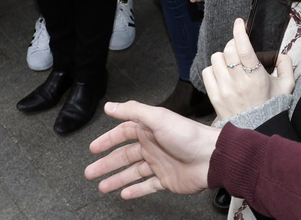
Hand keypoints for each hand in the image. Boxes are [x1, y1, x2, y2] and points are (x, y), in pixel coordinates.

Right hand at [85, 101, 219, 198]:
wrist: (210, 157)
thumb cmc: (186, 135)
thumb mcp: (157, 117)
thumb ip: (133, 111)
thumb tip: (109, 106)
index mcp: (149, 129)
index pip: (123, 133)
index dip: (107, 140)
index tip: (92, 148)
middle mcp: (152, 146)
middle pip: (123, 156)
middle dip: (106, 164)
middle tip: (89, 173)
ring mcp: (159, 164)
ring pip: (132, 172)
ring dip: (116, 179)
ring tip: (101, 187)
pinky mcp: (167, 180)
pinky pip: (147, 186)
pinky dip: (136, 190)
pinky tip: (124, 195)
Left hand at [202, 18, 293, 120]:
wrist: (256, 131)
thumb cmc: (271, 106)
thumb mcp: (287, 85)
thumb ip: (286, 65)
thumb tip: (279, 53)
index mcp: (257, 77)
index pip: (243, 48)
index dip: (240, 31)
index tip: (239, 22)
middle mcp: (239, 83)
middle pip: (228, 49)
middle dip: (234, 46)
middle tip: (239, 51)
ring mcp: (224, 90)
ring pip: (216, 59)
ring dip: (223, 58)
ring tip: (231, 66)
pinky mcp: (214, 97)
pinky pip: (207, 72)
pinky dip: (213, 70)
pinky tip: (223, 75)